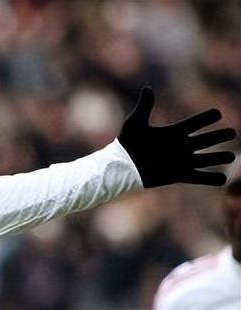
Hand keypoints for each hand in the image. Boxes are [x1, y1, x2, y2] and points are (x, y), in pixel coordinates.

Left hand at [118, 87, 236, 187]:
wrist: (120, 167)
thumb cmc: (126, 144)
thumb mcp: (134, 123)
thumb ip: (144, 107)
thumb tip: (147, 88)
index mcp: (174, 132)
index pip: (195, 123)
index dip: (206, 118)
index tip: (217, 113)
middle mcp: (181, 146)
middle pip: (206, 140)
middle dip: (220, 136)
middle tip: (232, 133)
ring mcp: (181, 161)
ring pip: (206, 159)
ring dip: (219, 158)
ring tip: (232, 156)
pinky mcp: (178, 176)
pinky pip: (198, 177)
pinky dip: (210, 179)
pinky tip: (222, 179)